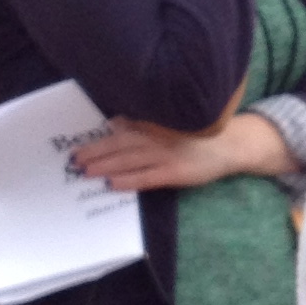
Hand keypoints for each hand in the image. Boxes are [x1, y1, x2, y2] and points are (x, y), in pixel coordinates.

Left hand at [72, 112, 297, 191]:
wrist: (232, 144)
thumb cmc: (199, 132)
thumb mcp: (172, 120)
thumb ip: (145, 121)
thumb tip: (114, 123)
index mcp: (157, 122)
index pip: (122, 130)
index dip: (100, 138)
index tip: (78, 144)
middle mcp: (159, 136)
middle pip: (120, 145)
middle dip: (95, 152)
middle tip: (73, 160)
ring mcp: (167, 155)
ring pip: (129, 160)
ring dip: (105, 166)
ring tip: (85, 172)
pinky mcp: (175, 173)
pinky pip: (147, 177)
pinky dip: (128, 180)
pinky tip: (112, 184)